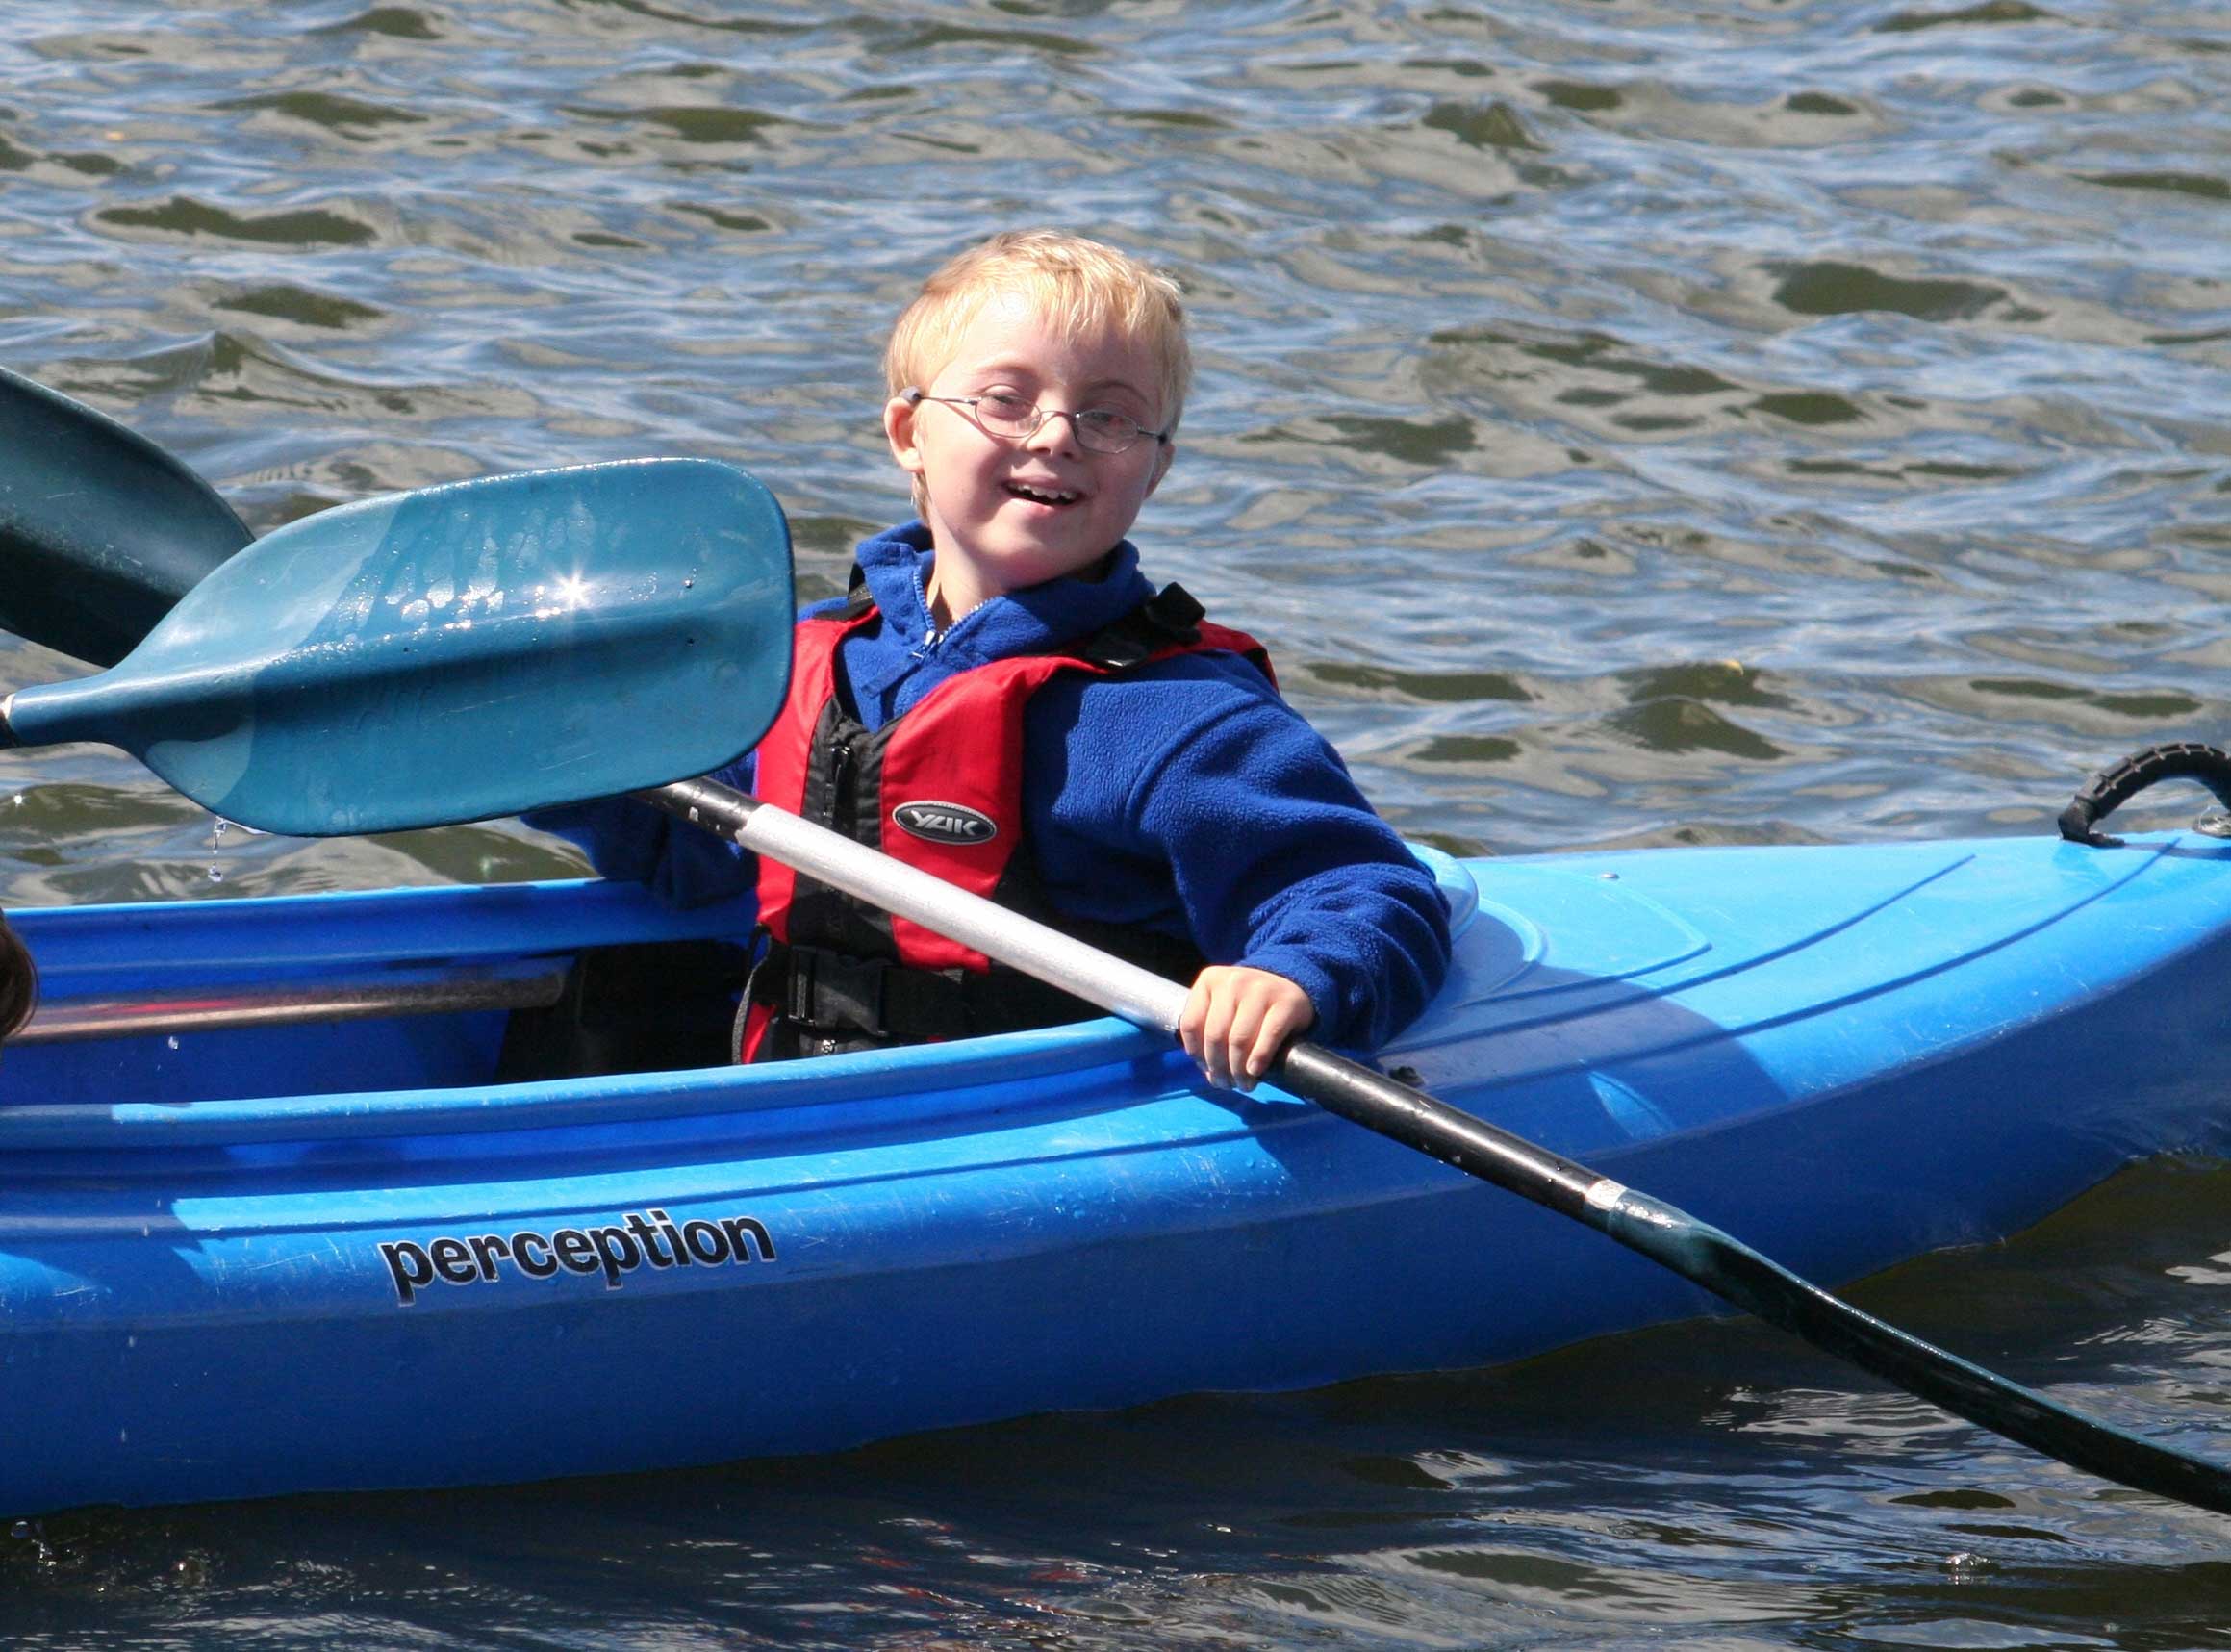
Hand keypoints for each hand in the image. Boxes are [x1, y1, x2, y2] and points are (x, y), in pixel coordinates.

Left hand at [1178, 965, 1314, 1090]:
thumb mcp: (1224, 1008)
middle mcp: (1232, 981)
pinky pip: (1268, 1037)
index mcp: (1209, 981)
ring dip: (1238, 1070)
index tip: (1208, 1071)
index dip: (1197, 1054)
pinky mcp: (1286, 1003)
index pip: (1191, 1024)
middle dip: (1219, 1068)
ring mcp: (1260, 989)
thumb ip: (1211, 1033)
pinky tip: (1256, 1071)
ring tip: (1244, 1084)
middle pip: (1215, 1036)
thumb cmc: (1250, 1006)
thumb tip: (1212, 1075)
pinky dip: (1259, 1059)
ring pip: (1239, 1040)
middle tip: (1228, 1084)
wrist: (1290, 987)